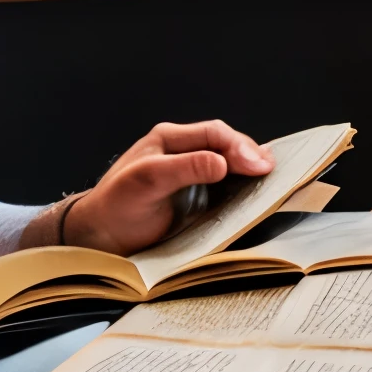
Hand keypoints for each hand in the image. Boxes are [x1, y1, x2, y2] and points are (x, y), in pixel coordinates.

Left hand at [35, 121, 273, 255]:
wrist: (98, 238)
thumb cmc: (115, 207)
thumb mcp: (146, 183)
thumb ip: (183, 169)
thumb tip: (222, 162)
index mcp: (169, 140)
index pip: (213, 133)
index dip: (239, 146)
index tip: (259, 165)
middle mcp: (182, 152)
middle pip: (226, 144)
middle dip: (251, 155)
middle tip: (273, 173)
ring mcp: (190, 175)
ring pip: (230, 163)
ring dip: (251, 170)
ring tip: (273, 179)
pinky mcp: (195, 197)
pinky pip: (226, 186)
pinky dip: (244, 187)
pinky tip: (257, 193)